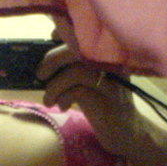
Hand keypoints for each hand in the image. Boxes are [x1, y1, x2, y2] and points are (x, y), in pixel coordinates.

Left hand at [36, 33, 141, 155]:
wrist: (125, 133)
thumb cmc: (102, 106)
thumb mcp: (89, 83)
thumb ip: (74, 68)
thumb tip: (44, 62)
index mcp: (107, 55)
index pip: (84, 34)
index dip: (64, 32)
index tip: (51, 39)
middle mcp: (112, 63)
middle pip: (78, 48)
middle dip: (53, 59)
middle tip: (40, 75)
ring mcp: (111, 80)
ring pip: (76, 71)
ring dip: (54, 85)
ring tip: (48, 99)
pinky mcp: (107, 99)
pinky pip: (78, 91)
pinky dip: (63, 98)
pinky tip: (61, 106)